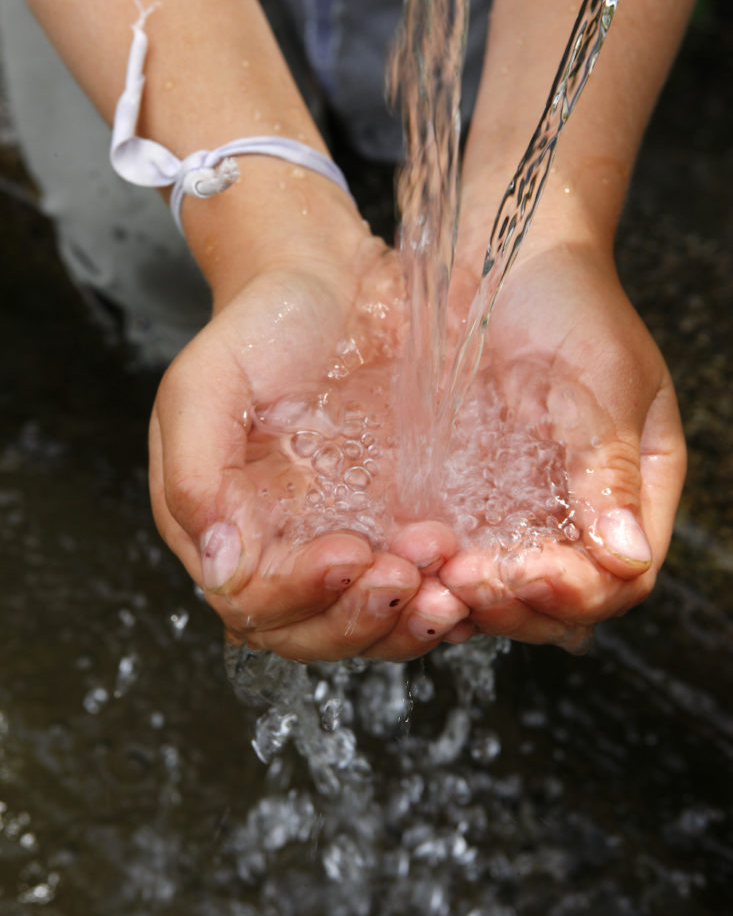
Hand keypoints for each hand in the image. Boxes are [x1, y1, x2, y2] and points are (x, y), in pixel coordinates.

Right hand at [148, 233, 467, 661]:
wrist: (326, 284)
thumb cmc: (259, 328)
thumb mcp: (206, 385)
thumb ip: (196, 475)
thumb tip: (219, 565)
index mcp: (224, 529)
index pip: (253, 601)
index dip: (299, 595)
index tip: (346, 556)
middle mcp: (280, 550)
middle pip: (312, 631)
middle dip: (362, 619)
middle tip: (408, 577)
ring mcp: (342, 542)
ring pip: (370, 623)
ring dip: (409, 618)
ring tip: (452, 583)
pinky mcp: (395, 529)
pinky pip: (417, 588)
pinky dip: (443, 597)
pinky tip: (471, 577)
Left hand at [438, 224, 685, 650]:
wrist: (504, 249)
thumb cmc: (568, 301)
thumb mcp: (603, 378)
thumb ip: (610, 466)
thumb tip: (625, 557)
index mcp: (632, 488)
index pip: (620, 576)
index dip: (578, 591)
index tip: (529, 574)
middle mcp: (578, 508)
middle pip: (559, 598)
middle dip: (516, 604)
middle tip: (465, 585)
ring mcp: (518, 505)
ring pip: (503, 586)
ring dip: (471, 598)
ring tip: (431, 583)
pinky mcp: (463, 492)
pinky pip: (455, 549)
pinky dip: (435, 567)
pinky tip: (406, 560)